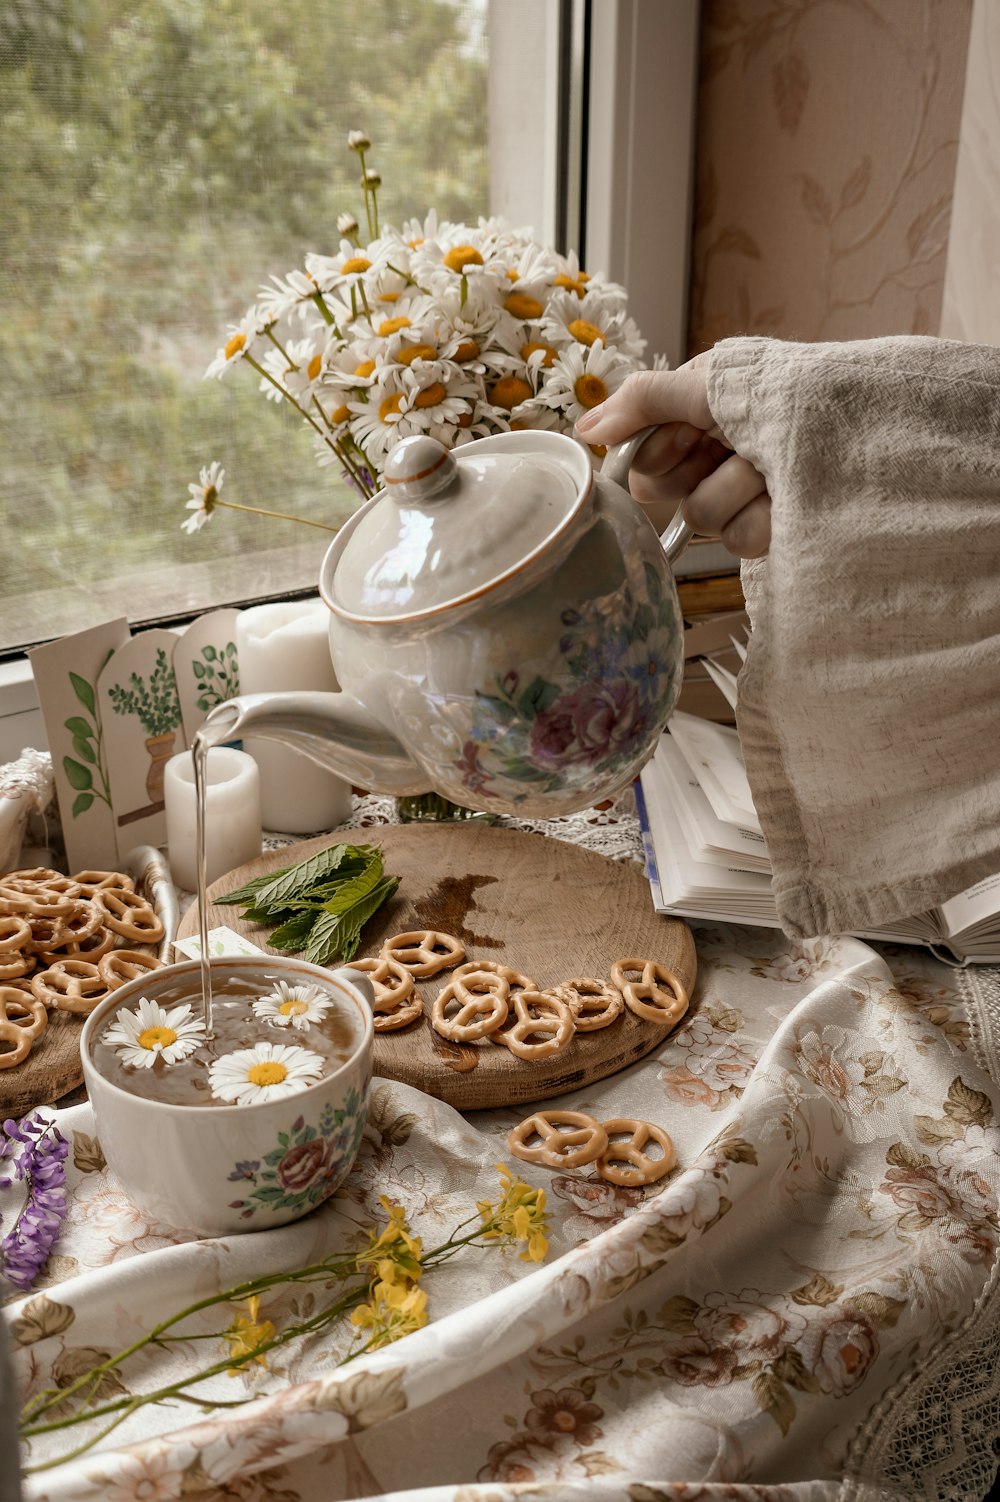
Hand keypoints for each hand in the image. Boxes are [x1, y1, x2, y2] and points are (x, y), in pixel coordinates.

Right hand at [575, 354, 771, 557]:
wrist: (860, 432)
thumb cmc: (791, 396)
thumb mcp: (712, 383)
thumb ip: (644, 401)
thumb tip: (585, 429)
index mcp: (701, 417)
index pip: (643, 455)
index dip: (658, 450)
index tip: (687, 436)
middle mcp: (715, 457)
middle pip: (660, 490)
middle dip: (695, 467)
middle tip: (729, 447)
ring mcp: (740, 498)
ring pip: (699, 515)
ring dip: (737, 485)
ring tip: (773, 467)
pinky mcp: (766, 535)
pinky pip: (734, 539)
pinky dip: (763, 516)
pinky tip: (787, 497)